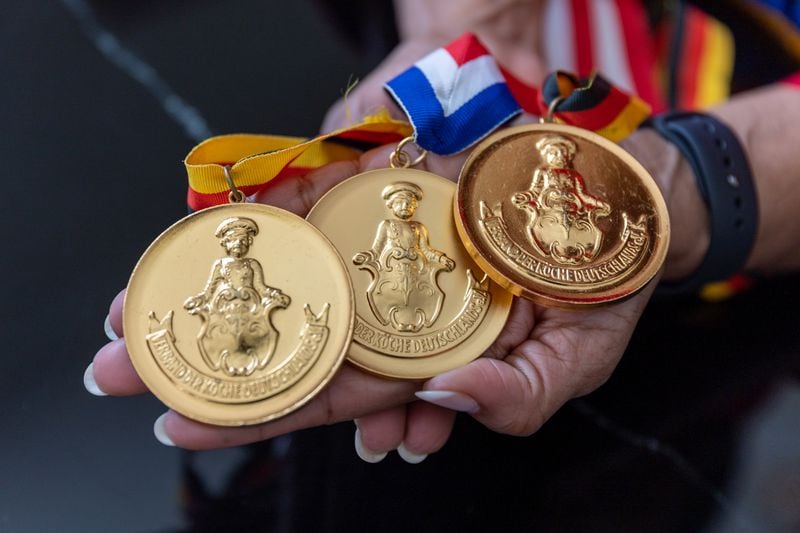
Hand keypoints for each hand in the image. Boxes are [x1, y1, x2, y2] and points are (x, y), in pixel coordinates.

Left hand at [88, 142, 656, 463]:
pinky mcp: (374, 175)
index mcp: (422, 353)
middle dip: (202, 357)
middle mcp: (388, 298)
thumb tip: (446, 400)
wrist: (612, 184)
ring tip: (127, 314)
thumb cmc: (598, 277)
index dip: (261, 407)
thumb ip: (517, 396)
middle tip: (117, 373)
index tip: (185, 418)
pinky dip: (250, 209)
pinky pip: (304, 191)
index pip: (333, 389)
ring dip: (207, 286)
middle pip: (285, 333)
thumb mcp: (577, 355)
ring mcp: (376, 235)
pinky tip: (194, 233)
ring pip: (282, 266)